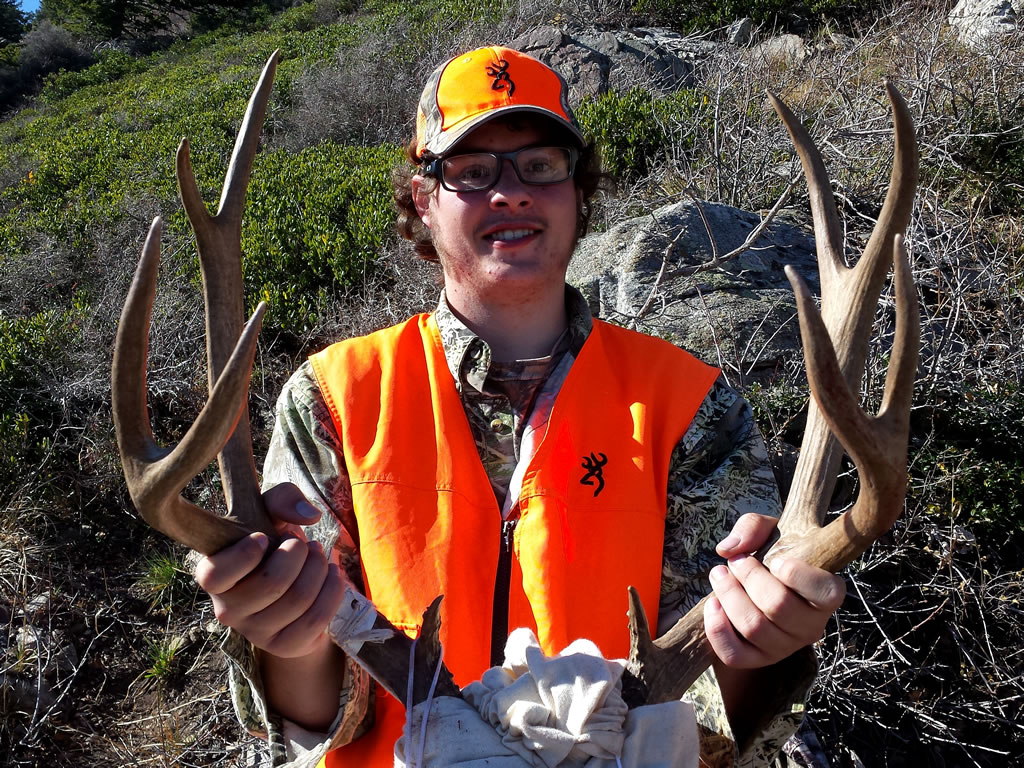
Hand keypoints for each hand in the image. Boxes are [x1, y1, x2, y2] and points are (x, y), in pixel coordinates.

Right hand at [193, 483, 346, 658]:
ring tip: (319, 557)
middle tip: (304, 544)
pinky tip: (332, 576)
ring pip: (298, 599)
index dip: (244, 555)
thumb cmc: (273, 543)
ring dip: (319, 569)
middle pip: (272, 583)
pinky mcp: (284, 645)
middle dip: (299, 554)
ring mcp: (255, 632)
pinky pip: (316, 620)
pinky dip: (332, 591)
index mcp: (212, 575)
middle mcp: (227, 609)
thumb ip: (282, 499)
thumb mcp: (270, 512)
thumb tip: (308, 516)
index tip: (264, 538)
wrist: (292, 585)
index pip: (214, 575)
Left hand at [704, 513, 844, 668]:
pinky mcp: (760, 659)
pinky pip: (736, 656)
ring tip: (719, 574)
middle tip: (736, 561)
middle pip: (778, 606)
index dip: (796, 574)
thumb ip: (753, 527)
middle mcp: (812, 625)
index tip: (775, 559)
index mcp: (827, 593)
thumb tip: (729, 549)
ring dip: (729, 596)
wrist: (764, 582)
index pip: (827, 593)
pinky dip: (718, 630)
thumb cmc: (775, 551)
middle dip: (748, 576)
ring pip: (754, 628)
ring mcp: (786, 646)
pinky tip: (713, 604)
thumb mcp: (770, 529)